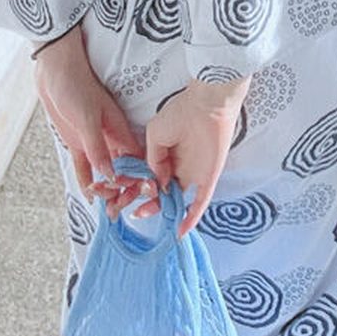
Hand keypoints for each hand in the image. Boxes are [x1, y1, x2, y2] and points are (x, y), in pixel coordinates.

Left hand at [34, 26, 149, 212]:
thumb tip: (111, 176)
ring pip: (106, 171)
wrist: (55, 71)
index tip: (140, 199)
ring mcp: (94, 141)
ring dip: (107, 189)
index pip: (137, 160)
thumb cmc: (76, 87)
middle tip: (118, 213)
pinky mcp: (78, 143)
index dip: (141, 179)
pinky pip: (86, 166)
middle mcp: (111, 138)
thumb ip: (98, 148)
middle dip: (124, 191)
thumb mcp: (87, 118)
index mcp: (121, 130)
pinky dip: (88, 181)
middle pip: (124, 169)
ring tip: (107, 212)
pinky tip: (90, 196)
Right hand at [142, 76, 250, 239]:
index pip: (152, 180)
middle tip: (137, 212)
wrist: (206, 104)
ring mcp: (194, 173)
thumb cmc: (180, 112)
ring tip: (150, 218)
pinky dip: (191, 217)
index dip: (140, 190)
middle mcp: (180, 167)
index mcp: (167, 156)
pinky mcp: (208, 177)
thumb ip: (152, 160)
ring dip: (166, 213)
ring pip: (179, 200)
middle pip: (164, 194)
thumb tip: (157, 182)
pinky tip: (181, 231)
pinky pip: (200, 202)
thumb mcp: (155, 135)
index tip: (128, 197)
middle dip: (150, 205)